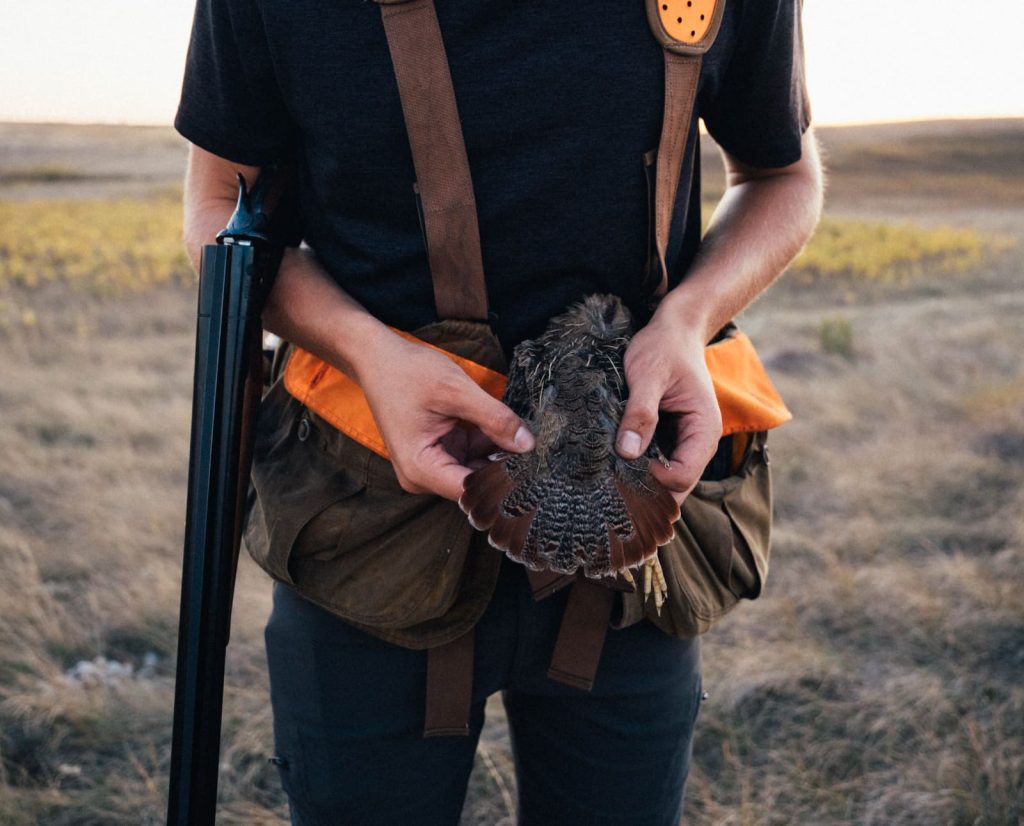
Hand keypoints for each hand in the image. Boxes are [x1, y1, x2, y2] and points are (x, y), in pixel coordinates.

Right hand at [356, 331, 534, 500]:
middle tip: (538, 450)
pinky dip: (488, 443)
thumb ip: (495, 418)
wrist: (378, 358)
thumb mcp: (457, 391)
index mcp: (421, 468)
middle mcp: (423, 476)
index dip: (504, 481)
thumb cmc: (407, 372)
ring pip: (478, 469)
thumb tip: (528, 444)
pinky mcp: (439, 453)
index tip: (534, 468)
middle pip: (476, 483)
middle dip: (505, 466)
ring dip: (499, 453)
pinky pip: (471, 455)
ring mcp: (431, 466)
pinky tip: (506, 429)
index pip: (472, 490)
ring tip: (523, 434)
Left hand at [615, 307, 721, 503]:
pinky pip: (655, 464)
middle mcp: (698, 443)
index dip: (653, 479)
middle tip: (612, 486)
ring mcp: (684, 443)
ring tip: (611, 477)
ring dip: (640, 481)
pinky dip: (638, 468)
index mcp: (704, 430)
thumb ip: (640, 413)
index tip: (624, 462)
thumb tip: (628, 452)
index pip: (682, 477)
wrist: (673, 331)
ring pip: (665, 480)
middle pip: (676, 487)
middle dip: (647, 491)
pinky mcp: (668, 439)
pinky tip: (616, 464)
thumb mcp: (648, 376)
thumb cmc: (664, 348)